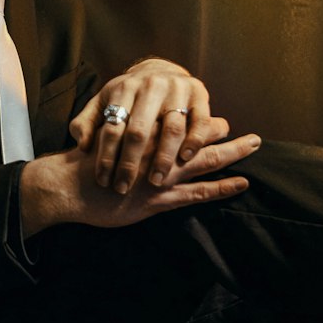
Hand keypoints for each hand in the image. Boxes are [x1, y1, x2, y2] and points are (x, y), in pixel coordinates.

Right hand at [20, 131, 260, 236]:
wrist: (68, 186)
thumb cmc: (83, 166)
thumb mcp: (104, 143)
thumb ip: (123, 135)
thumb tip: (136, 128)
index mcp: (145, 135)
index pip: (181, 124)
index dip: (203, 122)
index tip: (223, 122)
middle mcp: (157, 151)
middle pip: (198, 139)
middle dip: (225, 135)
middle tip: (253, 136)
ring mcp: (160, 176)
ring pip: (204, 161)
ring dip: (232, 154)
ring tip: (254, 147)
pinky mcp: (159, 199)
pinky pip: (196, 192)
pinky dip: (220, 187)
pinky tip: (240, 183)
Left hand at [69, 58, 222, 193]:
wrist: (159, 70)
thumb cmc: (127, 96)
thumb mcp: (102, 103)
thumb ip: (86, 123)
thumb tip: (84, 145)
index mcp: (124, 89)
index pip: (113, 127)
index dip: (106, 157)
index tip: (103, 181)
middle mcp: (151, 86)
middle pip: (140, 130)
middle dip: (131, 163)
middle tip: (124, 188)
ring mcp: (177, 88)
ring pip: (172, 128)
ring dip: (163, 158)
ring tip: (155, 181)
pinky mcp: (199, 93)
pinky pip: (200, 121)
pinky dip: (194, 141)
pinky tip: (185, 159)